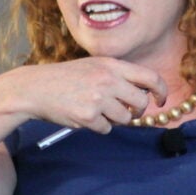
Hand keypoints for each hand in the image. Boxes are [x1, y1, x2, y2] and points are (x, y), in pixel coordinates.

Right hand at [10, 57, 166, 133]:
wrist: (36, 88)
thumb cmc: (65, 78)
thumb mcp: (93, 66)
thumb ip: (117, 76)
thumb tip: (141, 95)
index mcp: (111, 65)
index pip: (149, 77)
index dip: (160, 91)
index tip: (160, 100)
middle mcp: (108, 80)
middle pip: (140, 103)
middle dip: (137, 112)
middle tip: (128, 113)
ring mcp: (98, 98)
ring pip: (124, 119)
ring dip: (115, 120)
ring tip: (97, 111)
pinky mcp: (88, 116)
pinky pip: (106, 129)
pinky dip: (98, 126)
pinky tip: (83, 116)